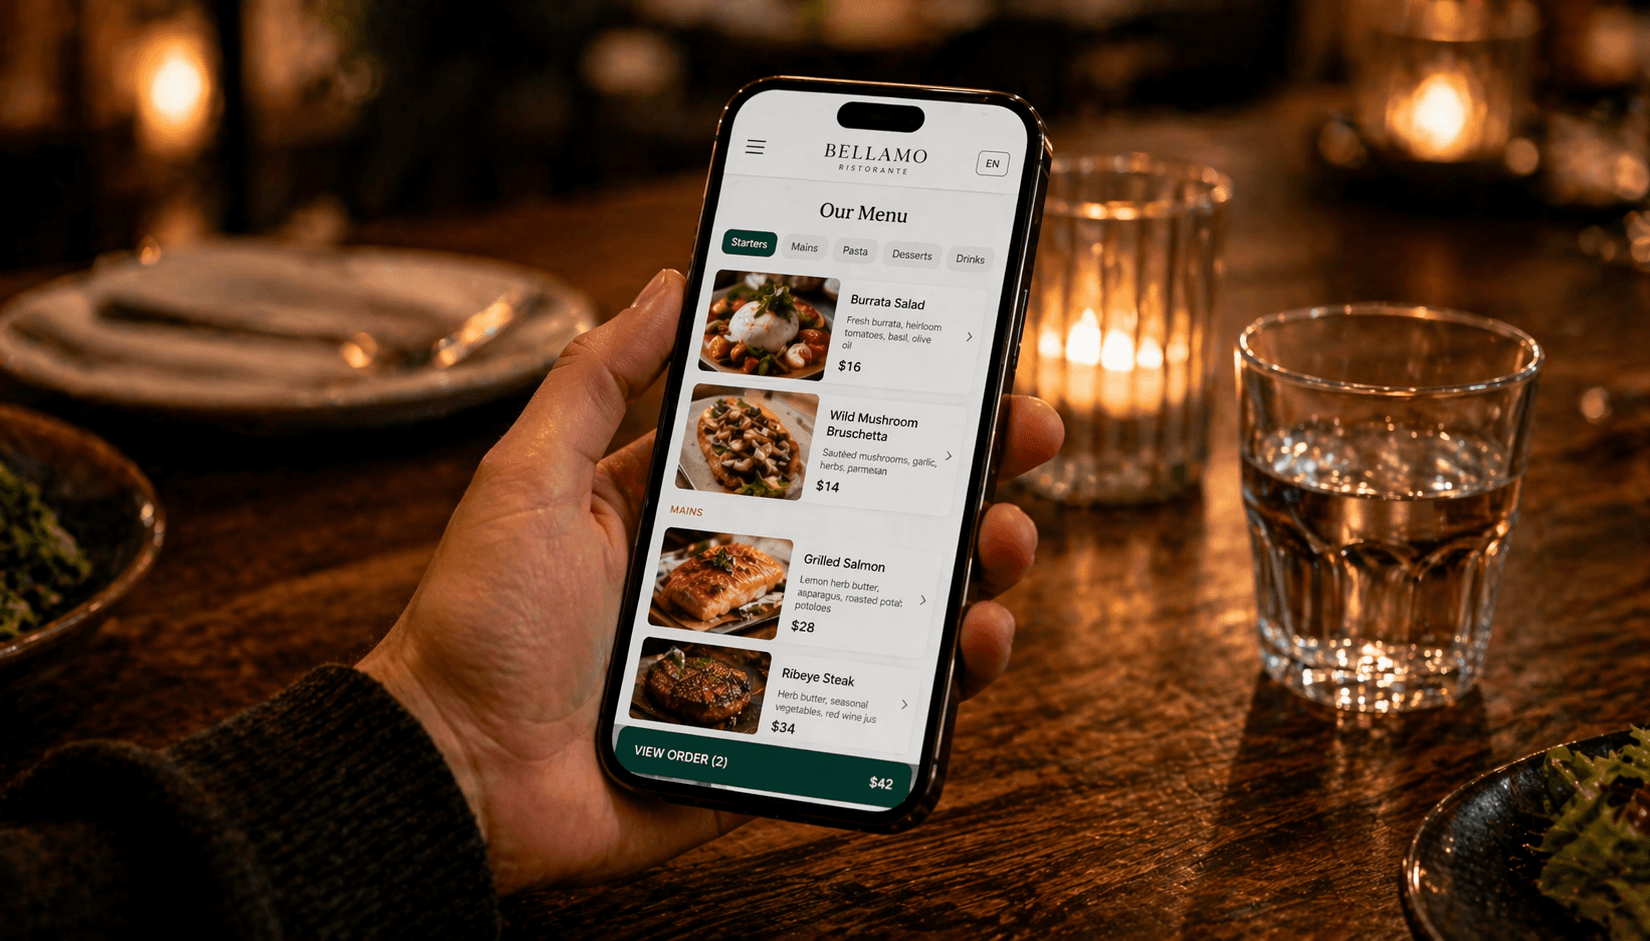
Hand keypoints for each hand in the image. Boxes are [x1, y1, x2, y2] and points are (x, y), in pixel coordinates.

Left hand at [357, 270, 1062, 892]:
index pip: (818, 435)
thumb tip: (671, 282)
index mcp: (696, 501)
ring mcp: (777, 651)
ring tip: (1005, 538)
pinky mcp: (789, 729)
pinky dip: (946, 676)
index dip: (892, 397)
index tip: (960, 356)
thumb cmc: (480, 623)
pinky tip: (973, 640)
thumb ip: (599, 378)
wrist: (456, 771)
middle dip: (967, 468)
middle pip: (885, 511)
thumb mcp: (530, 474)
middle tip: (1022, 434)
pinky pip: (887, 701)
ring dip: (977, 564)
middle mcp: (749, 568)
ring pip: (905, 601)